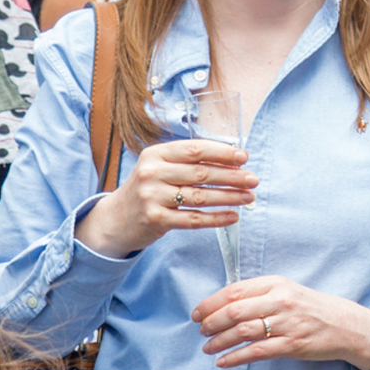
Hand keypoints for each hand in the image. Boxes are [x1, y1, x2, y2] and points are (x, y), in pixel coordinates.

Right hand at [76, 140, 254, 257]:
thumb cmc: (148, 189)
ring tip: (249, 198)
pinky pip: (194, 219)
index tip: (244, 158)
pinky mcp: (156, 220)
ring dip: (229, 198)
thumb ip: (188, 163)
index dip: (222, 153)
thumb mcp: (160, 168)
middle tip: (254, 180)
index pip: (195, 150)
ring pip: (200, 197)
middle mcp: (152, 173)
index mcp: (156, 154)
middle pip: (201, 174)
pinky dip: (216, 219)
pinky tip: (233, 217)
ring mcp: (153, 197)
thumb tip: (232, 162)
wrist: (116, 219)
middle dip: (232, 177)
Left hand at [192, 276, 369, 369]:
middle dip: (211, 322)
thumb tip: (223, 305)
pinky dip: (235, 358)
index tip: (197, 313)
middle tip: (201, 331)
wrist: (345, 325)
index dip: (210, 303)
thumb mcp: (287, 291)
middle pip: (234, 311)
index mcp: (276, 284)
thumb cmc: (312, 308)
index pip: (234, 290)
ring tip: (207, 348)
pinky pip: (256, 352)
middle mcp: (280, 301)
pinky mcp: (291, 345)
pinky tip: (223, 362)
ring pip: (242, 332)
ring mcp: (286, 323)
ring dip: (218, 341)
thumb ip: (259, 294)